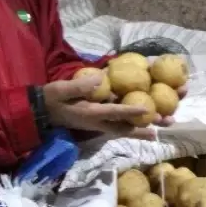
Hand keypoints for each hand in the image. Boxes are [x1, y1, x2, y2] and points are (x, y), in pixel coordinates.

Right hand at [43, 75, 171, 138]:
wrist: (40, 112)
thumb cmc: (50, 99)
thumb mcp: (61, 90)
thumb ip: (79, 86)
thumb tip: (101, 77)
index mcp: (90, 114)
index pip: (115, 112)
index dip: (131, 111)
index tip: (148, 110)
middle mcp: (98, 123)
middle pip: (125, 128)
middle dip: (144, 129)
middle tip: (164, 127)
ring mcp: (99, 124)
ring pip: (124, 128)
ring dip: (142, 128)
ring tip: (161, 127)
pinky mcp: (98, 122)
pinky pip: (118, 125)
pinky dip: (131, 123)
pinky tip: (144, 120)